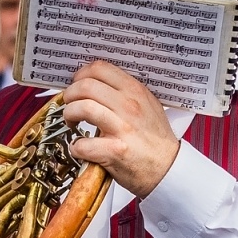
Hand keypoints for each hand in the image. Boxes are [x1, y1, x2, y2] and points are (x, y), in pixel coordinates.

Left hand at [63, 61, 181, 197]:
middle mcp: (129, 106)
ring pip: (82, 108)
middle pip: (85, 86)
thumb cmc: (155, 139)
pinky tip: (80, 148)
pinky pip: (82, 143)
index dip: (81, 75)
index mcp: (135, 91)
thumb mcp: (148, 105)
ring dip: (69, 115)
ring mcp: (122, 128)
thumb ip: (126, 92)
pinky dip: (75, 147)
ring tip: (72, 123)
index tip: (76, 85)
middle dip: (70, 95)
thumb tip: (97, 83)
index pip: (100, 69)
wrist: (168, 168)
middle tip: (70, 104)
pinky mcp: (114, 151)